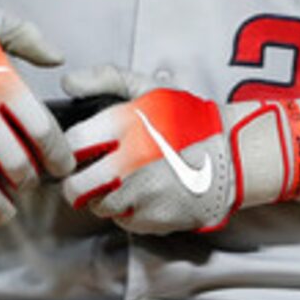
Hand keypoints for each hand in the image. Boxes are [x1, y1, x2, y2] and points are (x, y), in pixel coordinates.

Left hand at [58, 68, 294, 235]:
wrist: (231, 155)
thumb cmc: (188, 120)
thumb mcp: (148, 88)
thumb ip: (105, 78)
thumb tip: (68, 83)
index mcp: (126, 126)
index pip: (73, 145)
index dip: (70, 149)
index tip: (77, 151)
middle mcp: (131, 163)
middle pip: (76, 189)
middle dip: (76, 183)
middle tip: (86, 177)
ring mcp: (143, 195)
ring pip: (98, 207)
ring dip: (102, 197)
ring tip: (120, 182)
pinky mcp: (155, 218)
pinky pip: (124, 220)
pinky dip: (126, 210)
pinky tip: (140, 194)